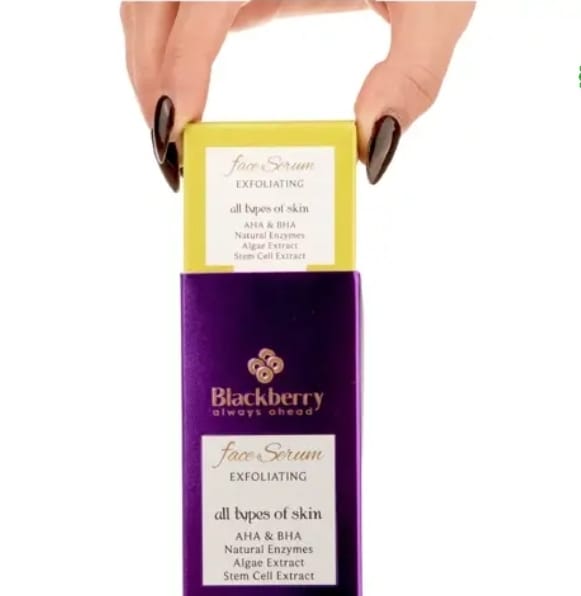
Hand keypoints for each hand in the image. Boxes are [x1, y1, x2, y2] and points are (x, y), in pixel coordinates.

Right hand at [120, 1, 473, 190]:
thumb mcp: (438, 7)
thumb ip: (413, 76)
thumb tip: (371, 146)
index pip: (203, 3)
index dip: (180, 65)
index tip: (175, 127)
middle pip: (155, 2)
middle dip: (149, 77)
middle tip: (166, 150)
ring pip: (154, 1)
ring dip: (150, 62)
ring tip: (168, 127)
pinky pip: (182, 3)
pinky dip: (172, 47)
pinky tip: (185, 89)